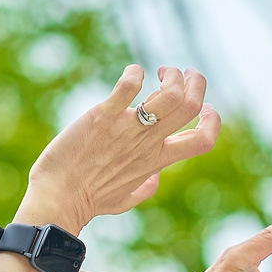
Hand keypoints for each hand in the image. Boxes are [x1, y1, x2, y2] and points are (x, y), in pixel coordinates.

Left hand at [18, 64, 220, 231]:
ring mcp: (127, 128)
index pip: (203, 140)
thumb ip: (146, 188)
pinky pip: (127, 88)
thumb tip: (156, 178)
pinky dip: (135, 74)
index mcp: (157, 160)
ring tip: (159, 71)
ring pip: (170, 95)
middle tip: (178, 75)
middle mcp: (148, 142)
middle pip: (191, 106)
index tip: (205, 107)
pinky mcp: (103, 117)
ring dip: (171, 76)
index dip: (213, 120)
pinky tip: (131, 73)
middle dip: (194, 82)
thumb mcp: (125, 200)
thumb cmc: (88, 200)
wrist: (58, 197)